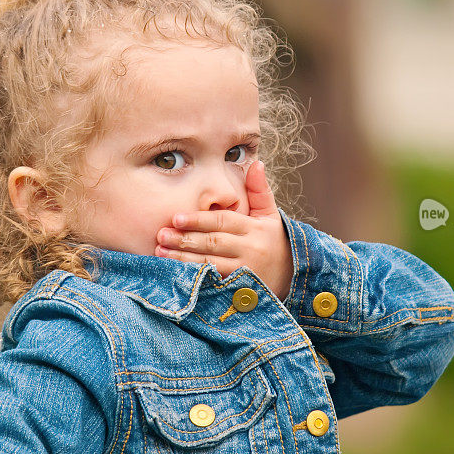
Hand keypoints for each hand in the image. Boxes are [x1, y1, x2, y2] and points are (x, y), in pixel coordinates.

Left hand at [155, 161, 293, 300]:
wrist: (293, 277)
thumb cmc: (274, 241)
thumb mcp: (270, 215)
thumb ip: (259, 190)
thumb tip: (256, 163)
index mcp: (255, 229)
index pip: (223, 222)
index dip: (199, 220)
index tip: (176, 218)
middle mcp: (251, 250)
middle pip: (214, 243)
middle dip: (185, 239)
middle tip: (161, 235)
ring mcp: (245, 272)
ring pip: (211, 264)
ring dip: (184, 259)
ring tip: (161, 253)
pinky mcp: (240, 290)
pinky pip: (214, 283)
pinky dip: (195, 279)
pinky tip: (177, 274)